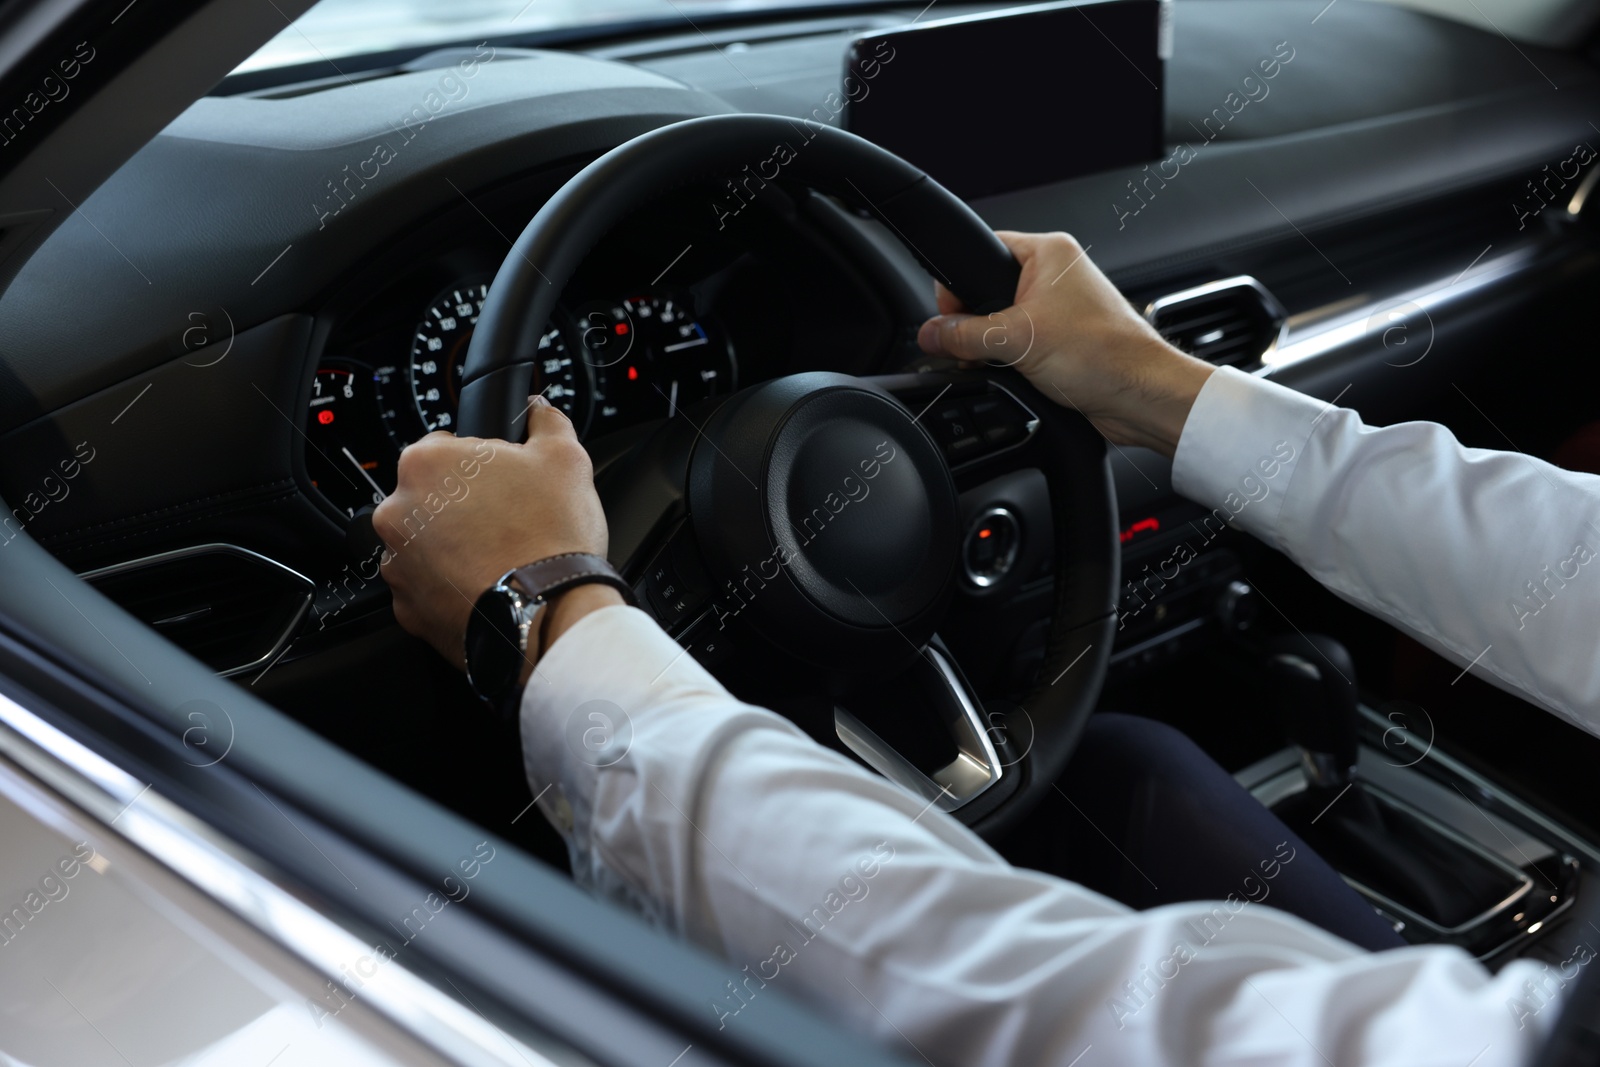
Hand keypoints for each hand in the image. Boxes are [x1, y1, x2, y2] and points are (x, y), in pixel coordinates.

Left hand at [374, 396, 619, 675]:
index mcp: (426, 464)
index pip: (444, 447)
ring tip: (499, 557)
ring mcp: (398, 564)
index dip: (480, 463)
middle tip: (506, 521)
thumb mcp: (566, 457)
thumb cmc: (550, 537)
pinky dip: (450, 587)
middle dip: (462, 506)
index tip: (502, 482)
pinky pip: (427, 589)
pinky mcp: (407, 608)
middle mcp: (398, 512)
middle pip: (429, 498)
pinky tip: (487, 584)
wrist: (548, 614)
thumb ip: (545, 422)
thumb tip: (538, 410)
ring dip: (453, 547)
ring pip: (424, 545)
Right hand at [915, 231, 1215, 457]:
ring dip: (994, 346)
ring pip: (1002, 321)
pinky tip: (1017, 375)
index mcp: (1048, 252)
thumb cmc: (1105, 355)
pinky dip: (1010, 360)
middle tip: (979, 345)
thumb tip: (930, 334)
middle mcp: (1056, 275)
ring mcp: (1060, 308)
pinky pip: (1019, 343)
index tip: (953, 317)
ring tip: (1006, 362)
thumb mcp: (1017, 341)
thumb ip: (964, 336)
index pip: (983, 250)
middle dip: (975, 323)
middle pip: (988, 290)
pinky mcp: (1062, 340)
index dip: (960, 286)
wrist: (1141, 396)